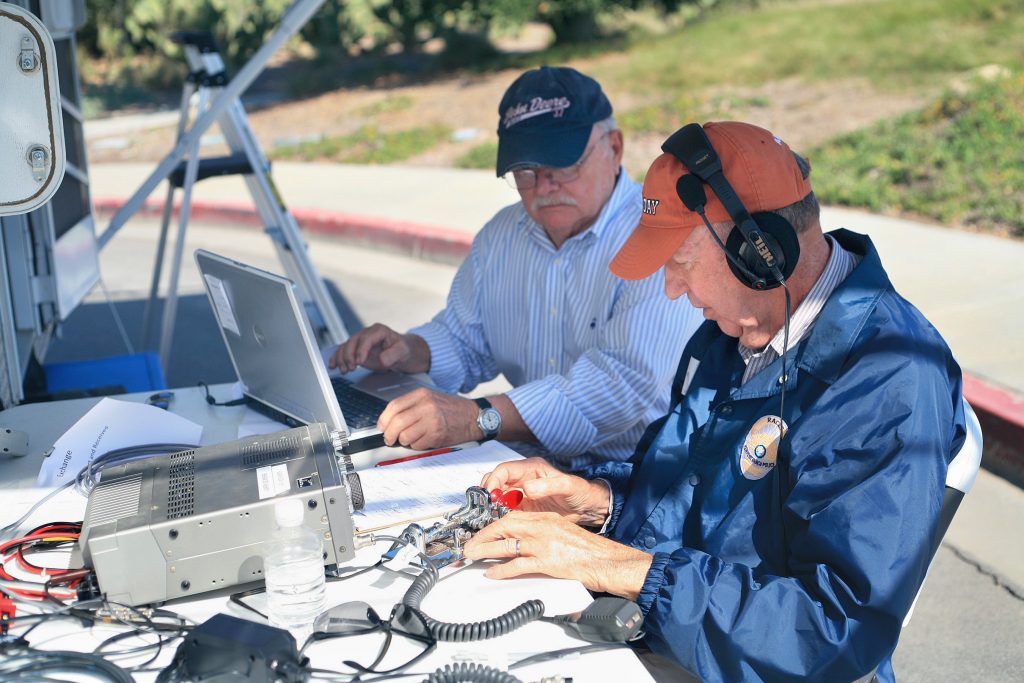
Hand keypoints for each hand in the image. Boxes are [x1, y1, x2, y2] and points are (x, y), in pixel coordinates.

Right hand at [328, 324, 427, 373]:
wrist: (403, 352)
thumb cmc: (403, 350)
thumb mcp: (402, 352)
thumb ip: (393, 355)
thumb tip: (381, 360)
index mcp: (378, 330)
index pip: (366, 339)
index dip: (361, 350)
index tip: (360, 362)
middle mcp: (367, 333)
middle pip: (353, 342)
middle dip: (349, 355)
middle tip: (350, 368)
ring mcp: (360, 341)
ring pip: (346, 347)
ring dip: (341, 358)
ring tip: (343, 370)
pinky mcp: (356, 350)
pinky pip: (344, 352)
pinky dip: (337, 358)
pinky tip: (333, 366)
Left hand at [378, 388, 478, 448]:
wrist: (475, 417)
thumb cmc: (453, 409)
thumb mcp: (431, 398)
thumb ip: (411, 406)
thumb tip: (389, 420)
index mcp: (422, 394)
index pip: (394, 406)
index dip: (384, 419)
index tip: (382, 426)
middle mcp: (427, 405)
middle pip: (396, 422)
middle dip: (389, 434)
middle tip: (389, 439)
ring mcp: (433, 420)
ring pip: (404, 436)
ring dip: (403, 441)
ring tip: (410, 439)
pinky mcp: (438, 434)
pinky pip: (416, 444)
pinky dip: (416, 446)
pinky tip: (422, 441)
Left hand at [462, 511, 652, 599]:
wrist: (607, 561)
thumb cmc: (588, 551)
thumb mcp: (562, 533)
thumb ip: (542, 533)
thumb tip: (520, 542)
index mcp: (546, 518)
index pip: (511, 516)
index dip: (491, 524)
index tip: (479, 531)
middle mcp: (543, 527)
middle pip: (503, 526)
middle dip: (483, 535)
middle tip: (469, 544)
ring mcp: (544, 544)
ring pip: (506, 544)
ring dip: (485, 550)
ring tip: (472, 556)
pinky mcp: (547, 561)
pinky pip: (517, 565)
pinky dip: (501, 569)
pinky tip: (492, 573)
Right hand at [482, 457, 609, 526]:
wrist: (588, 508)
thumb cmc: (581, 492)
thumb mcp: (568, 486)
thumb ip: (548, 486)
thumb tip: (527, 488)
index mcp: (531, 468)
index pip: (504, 470)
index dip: (494, 480)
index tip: (490, 494)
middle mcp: (523, 479)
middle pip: (496, 481)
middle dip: (488, 493)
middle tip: (486, 507)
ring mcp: (522, 494)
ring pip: (498, 497)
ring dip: (491, 505)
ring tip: (489, 516)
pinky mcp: (523, 508)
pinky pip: (505, 510)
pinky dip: (498, 515)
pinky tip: (498, 523)